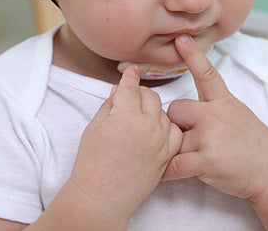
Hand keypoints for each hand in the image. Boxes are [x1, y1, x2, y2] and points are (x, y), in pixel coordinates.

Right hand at [66, 65, 182, 223]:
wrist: (101, 197)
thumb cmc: (92, 165)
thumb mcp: (94, 127)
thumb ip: (110, 105)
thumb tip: (120, 91)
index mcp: (126, 117)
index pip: (131, 87)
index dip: (130, 76)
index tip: (131, 71)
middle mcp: (147, 127)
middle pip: (150, 96)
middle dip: (140, 93)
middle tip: (130, 97)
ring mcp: (160, 142)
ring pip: (164, 112)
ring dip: (153, 110)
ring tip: (140, 116)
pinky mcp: (166, 156)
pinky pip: (174, 133)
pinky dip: (167, 127)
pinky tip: (156, 129)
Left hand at [164, 35, 267, 199]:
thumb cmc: (253, 145)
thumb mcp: (238, 114)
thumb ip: (212, 107)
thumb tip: (183, 109)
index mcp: (224, 101)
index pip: (206, 73)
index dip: (192, 55)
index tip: (181, 38)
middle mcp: (215, 115)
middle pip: (175, 109)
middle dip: (175, 124)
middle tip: (190, 139)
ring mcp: (211, 136)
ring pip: (173, 139)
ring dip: (177, 152)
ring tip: (196, 161)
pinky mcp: (207, 160)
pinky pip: (174, 164)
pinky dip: (167, 172)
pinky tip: (167, 174)